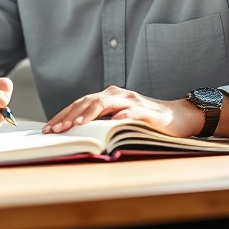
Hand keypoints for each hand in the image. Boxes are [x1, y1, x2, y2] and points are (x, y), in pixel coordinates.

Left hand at [42, 85, 204, 137]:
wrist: (179, 117)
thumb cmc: (146, 121)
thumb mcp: (119, 119)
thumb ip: (101, 121)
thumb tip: (73, 133)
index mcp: (109, 97)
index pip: (81, 104)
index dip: (63, 115)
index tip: (48, 128)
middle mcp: (119, 95)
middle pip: (89, 102)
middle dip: (70, 116)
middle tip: (56, 130)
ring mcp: (133, 102)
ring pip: (107, 103)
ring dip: (90, 114)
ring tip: (76, 125)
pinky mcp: (149, 112)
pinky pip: (134, 112)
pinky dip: (124, 116)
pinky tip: (114, 122)